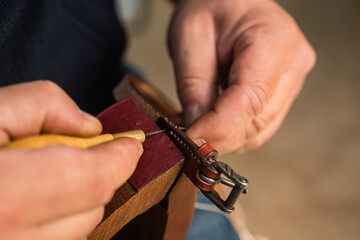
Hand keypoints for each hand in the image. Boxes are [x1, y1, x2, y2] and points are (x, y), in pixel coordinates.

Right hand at [0, 81, 142, 239]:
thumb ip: (41, 106)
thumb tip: (88, 127)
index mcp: (7, 198)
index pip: (94, 180)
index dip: (120, 158)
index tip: (130, 144)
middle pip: (93, 210)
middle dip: (97, 178)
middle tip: (78, 154)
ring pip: (79, 231)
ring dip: (74, 201)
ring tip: (40, 177)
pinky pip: (58, 239)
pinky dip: (56, 218)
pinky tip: (31, 200)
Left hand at [169, 0, 315, 152]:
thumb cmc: (211, 6)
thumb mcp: (190, 37)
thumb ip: (193, 85)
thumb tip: (196, 130)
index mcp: (274, 41)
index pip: (251, 99)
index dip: (219, 126)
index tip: (191, 138)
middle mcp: (293, 64)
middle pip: (257, 120)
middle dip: (219, 136)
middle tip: (186, 137)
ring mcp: (292, 80)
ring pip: (259, 129)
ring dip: (225, 137)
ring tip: (194, 128)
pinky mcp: (283, 91)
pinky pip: (259, 124)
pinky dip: (233, 131)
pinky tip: (211, 123)